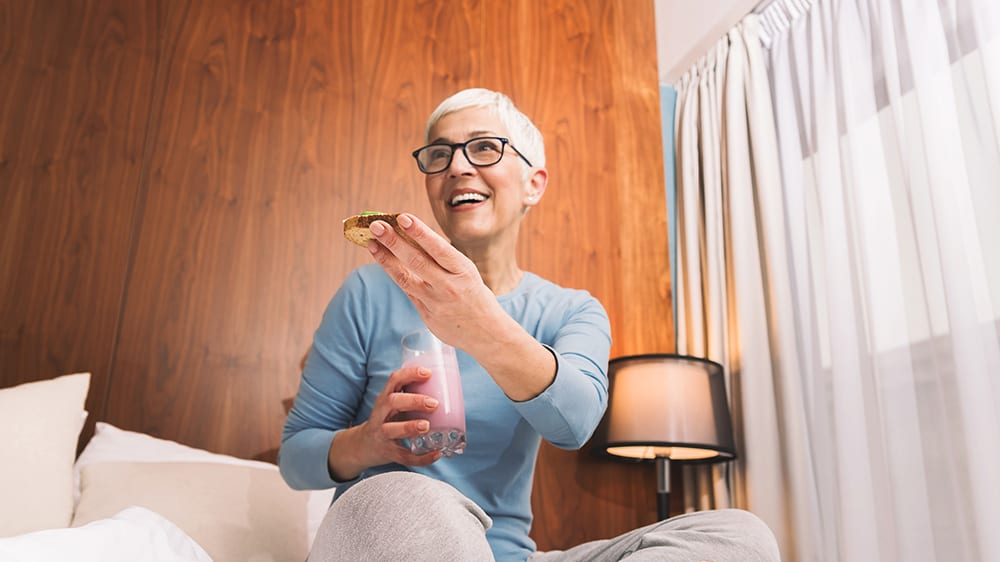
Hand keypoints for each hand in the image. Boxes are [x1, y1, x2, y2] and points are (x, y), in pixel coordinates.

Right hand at [351, 365, 442, 468]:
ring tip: (426, 426)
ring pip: (391, 429)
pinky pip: (403, 456)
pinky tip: (436, 454)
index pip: (394, 380)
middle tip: (433, 403)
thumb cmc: (387, 420)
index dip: (410, 374)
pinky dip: (421, 458)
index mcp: (386, 398)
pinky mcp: (387, 452)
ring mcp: (382, 434)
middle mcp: (381, 413)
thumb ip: (412, 396)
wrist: (363, 445)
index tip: (427, 373)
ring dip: (410, 427)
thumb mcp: (393, 405)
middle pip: (392, 402)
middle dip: (413, 401)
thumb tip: (448, 388)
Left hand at [366, 213, 499, 349]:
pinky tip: (383, 260)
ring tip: (372, 243)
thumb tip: (413, 236)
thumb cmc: (475, 295)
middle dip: (393, 241)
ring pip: (405, 277)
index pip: (438, 248)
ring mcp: (436, 302)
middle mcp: (449, 286)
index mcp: (463, 271)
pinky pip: (407, 291)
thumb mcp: (467, 272)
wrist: (486, 333)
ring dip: (385, 259)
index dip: (419, 232)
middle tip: (376, 225)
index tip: (402, 217)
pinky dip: (394, 274)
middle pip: (416, 261)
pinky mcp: (426, 315)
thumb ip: (443, 259)